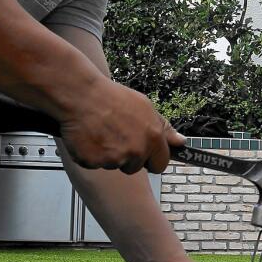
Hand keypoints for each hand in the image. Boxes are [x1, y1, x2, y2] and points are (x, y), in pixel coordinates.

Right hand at [58, 79, 183, 173]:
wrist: (80, 93)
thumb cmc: (111, 97)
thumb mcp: (144, 106)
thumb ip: (163, 128)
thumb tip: (181, 142)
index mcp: (152, 137)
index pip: (160, 164)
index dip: (151, 159)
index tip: (144, 154)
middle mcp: (136, 150)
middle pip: (135, 168)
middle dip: (127, 158)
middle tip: (115, 136)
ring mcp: (114, 158)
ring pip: (113, 165)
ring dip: (107, 154)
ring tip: (99, 131)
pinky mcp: (93, 162)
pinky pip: (93, 164)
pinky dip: (90, 154)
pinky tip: (87, 136)